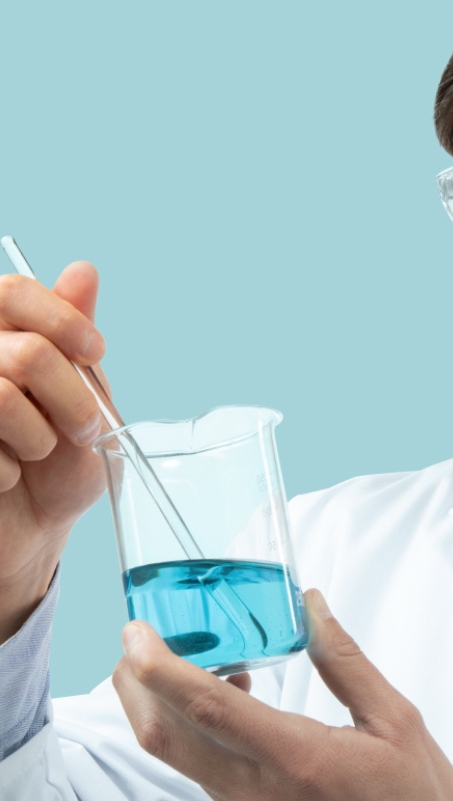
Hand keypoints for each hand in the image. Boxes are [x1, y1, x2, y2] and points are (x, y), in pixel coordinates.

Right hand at [0, 263, 106, 640]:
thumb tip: (83, 271)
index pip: (14, 291)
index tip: (96, 351)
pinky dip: (8, 468)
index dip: (63, 320)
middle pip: (27, 351)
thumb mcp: (82, 398)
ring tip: (41, 452)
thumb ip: (73, 340)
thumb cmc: (57, 463)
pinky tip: (7, 475)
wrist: (29, 529)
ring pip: (3, 394)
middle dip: (73, 398)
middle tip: (85, 429)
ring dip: (40, 434)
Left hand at [113, 589, 452, 800]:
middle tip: (135, 641)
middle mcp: (260, 797)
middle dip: (136, 684)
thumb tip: (311, 607)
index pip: (207, 708)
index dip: (161, 666)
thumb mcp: (394, 719)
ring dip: (167, 705)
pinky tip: (232, 696)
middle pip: (166, 738)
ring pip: (181, 757)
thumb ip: (345, 660)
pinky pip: (206, 774)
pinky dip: (199, 730)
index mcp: (298, 761)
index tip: (137, 633)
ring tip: (192, 657)